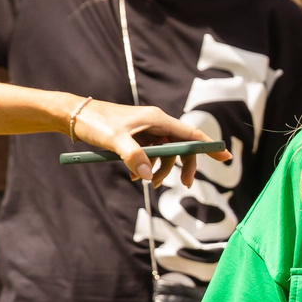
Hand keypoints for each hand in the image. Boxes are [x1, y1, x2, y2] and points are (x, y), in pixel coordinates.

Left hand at [70, 99, 231, 187]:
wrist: (75, 116)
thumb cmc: (96, 123)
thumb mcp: (114, 141)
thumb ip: (133, 157)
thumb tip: (148, 175)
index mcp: (157, 119)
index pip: (191, 133)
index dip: (209, 145)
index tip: (225, 156)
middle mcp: (156, 123)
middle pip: (182, 146)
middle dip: (185, 165)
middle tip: (185, 185)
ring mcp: (147, 131)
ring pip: (167, 153)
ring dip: (162, 170)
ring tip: (150, 183)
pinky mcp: (138, 137)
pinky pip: (152, 154)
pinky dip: (148, 167)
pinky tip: (136, 176)